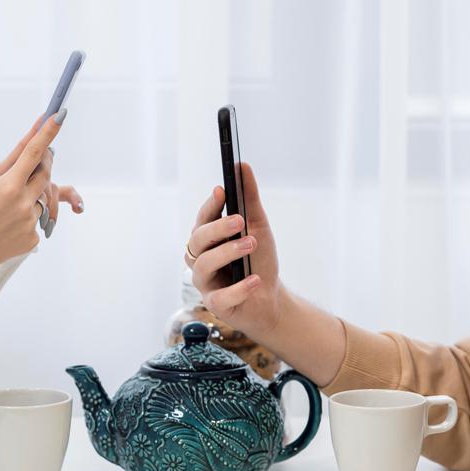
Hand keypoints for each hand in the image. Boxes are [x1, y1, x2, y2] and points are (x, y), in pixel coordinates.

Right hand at [0, 112, 78, 269]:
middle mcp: (23, 204)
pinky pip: (35, 220)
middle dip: (43, 163)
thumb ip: (5, 169)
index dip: (47, 132)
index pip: (33, 153)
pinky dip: (23, 217)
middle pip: (45, 174)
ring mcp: (30, 223)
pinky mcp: (32, 240)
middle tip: (37, 157)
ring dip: (28, 194)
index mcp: (7, 187)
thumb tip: (28, 155)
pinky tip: (2, 225)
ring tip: (3, 205)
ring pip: (40, 198)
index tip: (59, 114)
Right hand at [185, 162, 282, 337]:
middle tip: (240, 221)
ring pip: (204, 265)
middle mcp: (201, 259)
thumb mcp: (258, 227)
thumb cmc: (259, 261)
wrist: (271, 299)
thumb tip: (242, 165)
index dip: (209, 206)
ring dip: (228, 252)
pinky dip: (239, 288)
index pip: (202, 219)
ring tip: (252, 243)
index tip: (222, 190)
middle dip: (218, 228)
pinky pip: (220, 296)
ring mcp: (206, 283)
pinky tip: (255, 280)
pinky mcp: (216, 305)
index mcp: (208, 240)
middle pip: (198, 240)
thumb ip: (248, 199)